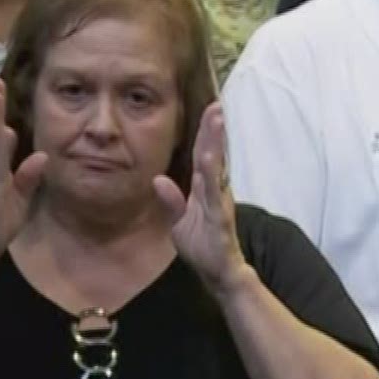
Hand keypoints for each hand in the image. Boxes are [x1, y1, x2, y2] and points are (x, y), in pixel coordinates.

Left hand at [156, 102, 246, 292]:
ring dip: (216, 144)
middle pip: (213, 154)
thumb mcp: (179, 222)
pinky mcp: (220, 217)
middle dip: (213, 130)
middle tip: (216, 105)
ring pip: (216, 168)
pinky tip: (207, 159)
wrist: (218, 273)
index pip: (205, 156)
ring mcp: (219, 203)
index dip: (206, 133)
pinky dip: (210, 175)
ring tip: (216, 122)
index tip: (210, 109)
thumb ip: (171, 200)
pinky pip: (214, 194)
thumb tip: (158, 179)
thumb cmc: (203, 246)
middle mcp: (214, 191)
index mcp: (204, 190)